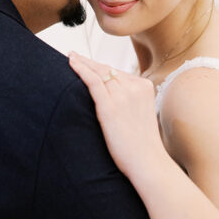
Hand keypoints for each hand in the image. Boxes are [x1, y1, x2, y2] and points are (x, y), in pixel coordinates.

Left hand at [68, 52, 167, 181]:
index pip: (117, 72)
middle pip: (107, 69)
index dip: (99, 66)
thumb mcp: (141, 115)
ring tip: (69, 58)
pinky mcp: (110, 107)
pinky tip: (71, 62)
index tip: (86, 62)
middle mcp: (135, 87)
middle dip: (89, 62)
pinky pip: (93, 81)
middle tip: (72, 55)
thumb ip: (129, 102)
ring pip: (98, 72)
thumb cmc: (142, 146)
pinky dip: (81, 69)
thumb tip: (110, 98)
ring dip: (82, 63)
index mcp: (145, 87)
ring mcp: (123, 95)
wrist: (149, 163)